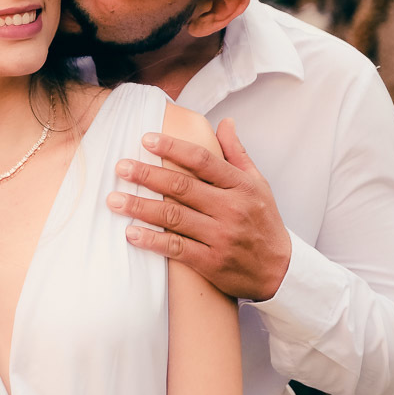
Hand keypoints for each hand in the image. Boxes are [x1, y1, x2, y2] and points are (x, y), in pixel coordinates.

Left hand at [106, 118, 291, 300]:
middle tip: (120, 167)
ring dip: (140, 207)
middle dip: (147, 175)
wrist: (280, 272)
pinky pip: (177, 249)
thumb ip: (237, 154)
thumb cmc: (264, 222)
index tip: (146, 139)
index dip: (173, 147)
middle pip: (182, 187)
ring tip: (113, 199)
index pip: (203, 161)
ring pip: (174, 218)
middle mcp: (231, 209)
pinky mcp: (212, 263)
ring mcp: (221, 237)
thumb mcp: (258, 184)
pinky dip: (152, 241)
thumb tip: (225, 122)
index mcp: (241, 186)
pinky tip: (130, 233)